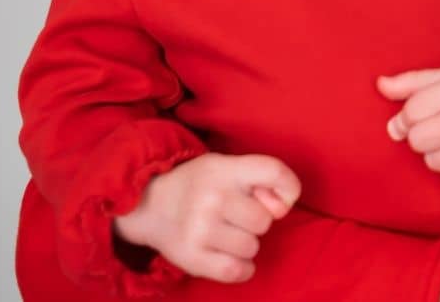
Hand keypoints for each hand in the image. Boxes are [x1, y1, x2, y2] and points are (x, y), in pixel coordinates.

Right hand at [112, 152, 300, 283]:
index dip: (289, 187)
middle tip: (235, 216)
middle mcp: (212, 197)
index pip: (274, 171)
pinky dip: (240, 269)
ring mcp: (200, 229)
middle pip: (264, 220)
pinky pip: (236, 271)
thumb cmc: (200, 186)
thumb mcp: (226, 168)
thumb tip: (283, 207)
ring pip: (252, 247)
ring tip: (224, 233)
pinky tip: (230, 256)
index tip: (283, 198)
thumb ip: (261, 180)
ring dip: (245, 244)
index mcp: (224, 169)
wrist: (149, 204)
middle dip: (256, 221)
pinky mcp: (192, 257)